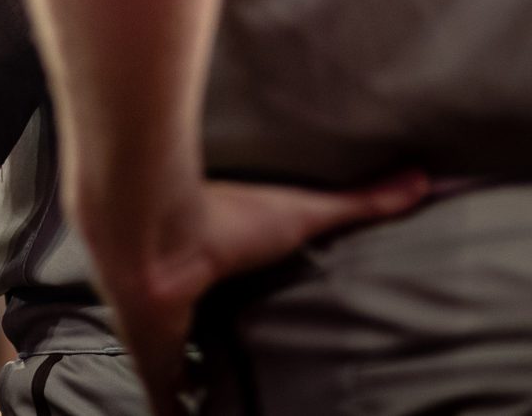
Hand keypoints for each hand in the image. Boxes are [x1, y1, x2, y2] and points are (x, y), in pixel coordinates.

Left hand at [88, 172, 430, 413]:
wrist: (151, 228)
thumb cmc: (221, 216)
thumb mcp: (300, 212)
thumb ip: (357, 203)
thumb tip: (421, 179)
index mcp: (208, 274)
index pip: (222, 306)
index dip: (233, 323)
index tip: (256, 338)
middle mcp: (180, 306)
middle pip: (199, 344)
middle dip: (215, 364)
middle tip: (248, 388)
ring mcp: (161, 338)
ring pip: (176, 377)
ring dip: (196, 394)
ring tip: (224, 409)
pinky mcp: (152, 365)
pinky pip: (163, 404)